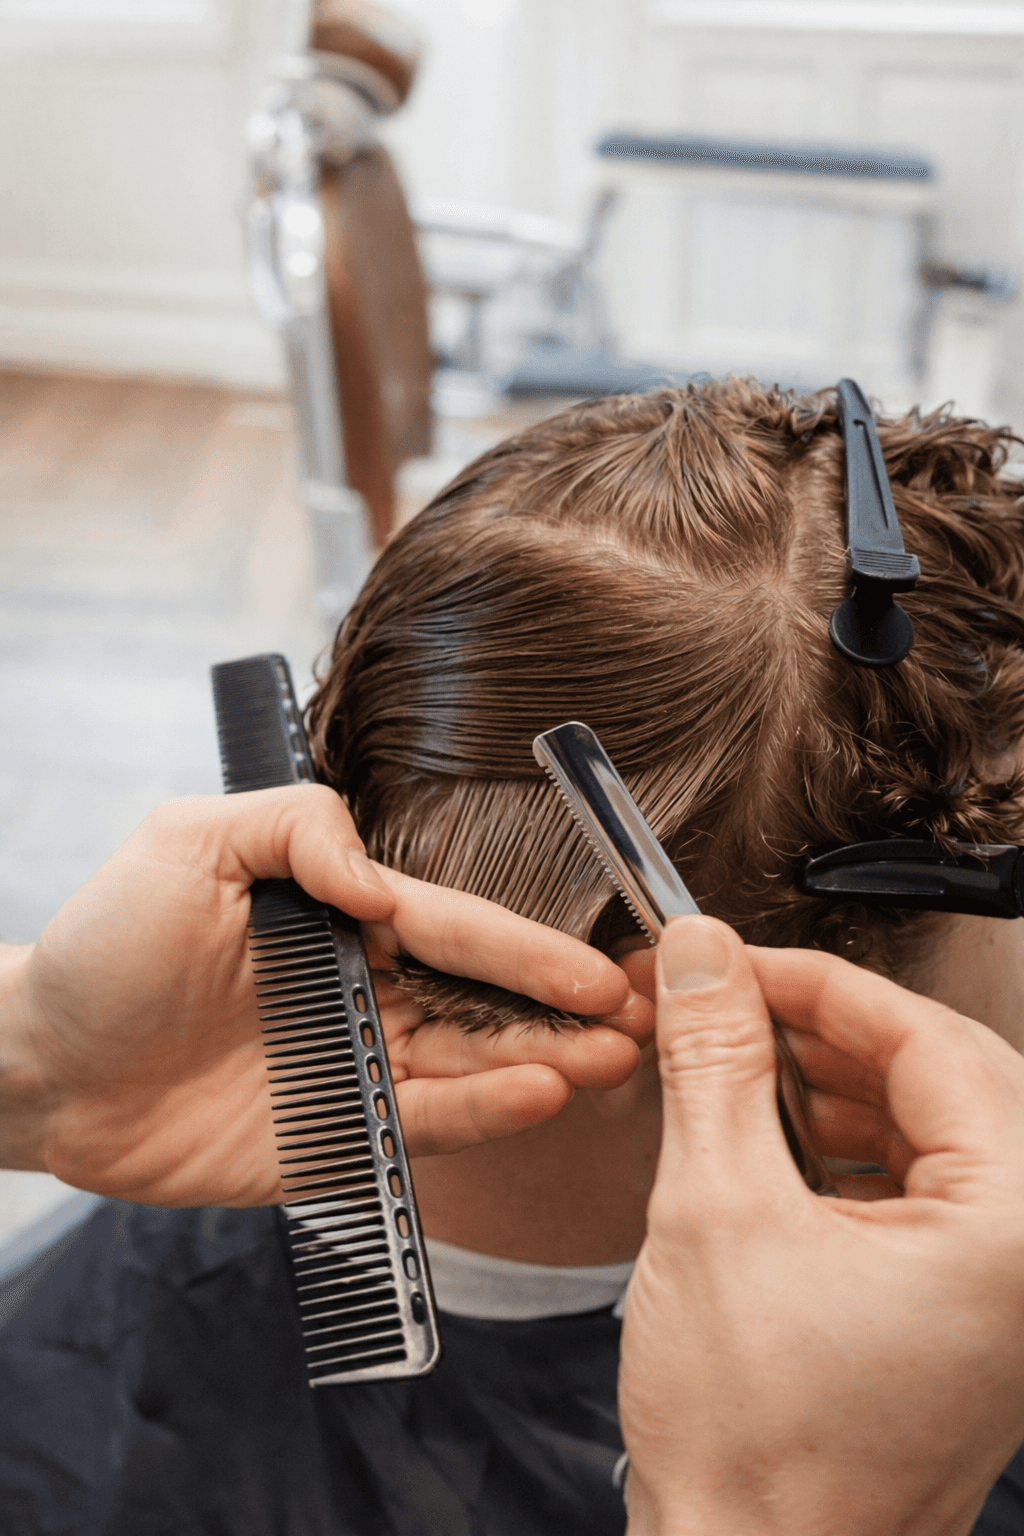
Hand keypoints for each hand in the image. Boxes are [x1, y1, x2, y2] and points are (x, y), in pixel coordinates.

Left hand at [0, 788, 647, 1206]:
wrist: (36, 1066)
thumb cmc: (104, 946)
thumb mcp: (191, 843)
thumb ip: (298, 828)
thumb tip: (385, 880)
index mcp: (339, 920)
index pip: (453, 928)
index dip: (529, 950)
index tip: (602, 966)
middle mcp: (360, 994)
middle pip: (481, 1002)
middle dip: (562, 1013)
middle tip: (639, 1024)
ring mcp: (350, 1071)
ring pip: (465, 1067)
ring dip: (541, 1065)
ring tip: (607, 1064)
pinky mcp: (330, 1141)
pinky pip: (415, 1130)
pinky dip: (476, 1116)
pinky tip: (532, 1097)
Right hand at [618, 916, 1023, 1535]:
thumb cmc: (754, 1448)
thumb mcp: (715, 1213)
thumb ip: (715, 1062)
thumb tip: (706, 962)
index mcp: (1009, 1231)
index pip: (931, 1043)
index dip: (821, 985)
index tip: (739, 960)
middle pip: (945, 1077)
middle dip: (829, 1030)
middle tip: (736, 1002)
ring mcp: (1005, 1294)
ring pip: (935, 1128)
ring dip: (835, 1084)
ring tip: (744, 1064)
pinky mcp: (968, 1316)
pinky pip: (925, 1189)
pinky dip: (849, 1146)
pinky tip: (775, 1137)